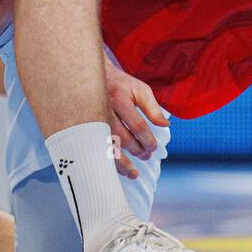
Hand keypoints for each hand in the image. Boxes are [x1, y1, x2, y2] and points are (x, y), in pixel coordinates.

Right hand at [103, 57, 169, 179]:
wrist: (91, 77)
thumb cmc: (119, 84)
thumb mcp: (139, 89)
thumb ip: (153, 108)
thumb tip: (165, 125)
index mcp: (120, 99)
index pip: (137, 125)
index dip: (148, 140)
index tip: (154, 147)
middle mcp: (105, 110)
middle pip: (123, 138)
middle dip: (138, 151)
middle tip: (146, 155)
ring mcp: (93, 120)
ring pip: (107, 147)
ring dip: (122, 163)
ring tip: (134, 174)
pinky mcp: (87, 128)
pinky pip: (97, 148)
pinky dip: (108, 161)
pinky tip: (117, 169)